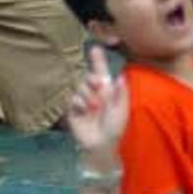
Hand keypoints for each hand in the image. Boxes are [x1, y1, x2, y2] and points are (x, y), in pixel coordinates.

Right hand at [64, 43, 129, 160]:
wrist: (102, 145)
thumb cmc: (115, 127)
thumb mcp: (122, 110)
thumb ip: (122, 93)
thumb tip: (121, 75)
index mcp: (105, 89)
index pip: (100, 71)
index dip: (97, 59)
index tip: (95, 48)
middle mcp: (91, 91)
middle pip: (86, 75)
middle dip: (91, 78)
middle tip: (98, 86)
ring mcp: (80, 99)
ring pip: (78, 85)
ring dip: (87, 94)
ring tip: (94, 107)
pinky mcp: (70, 108)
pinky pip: (71, 97)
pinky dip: (79, 102)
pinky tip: (84, 111)